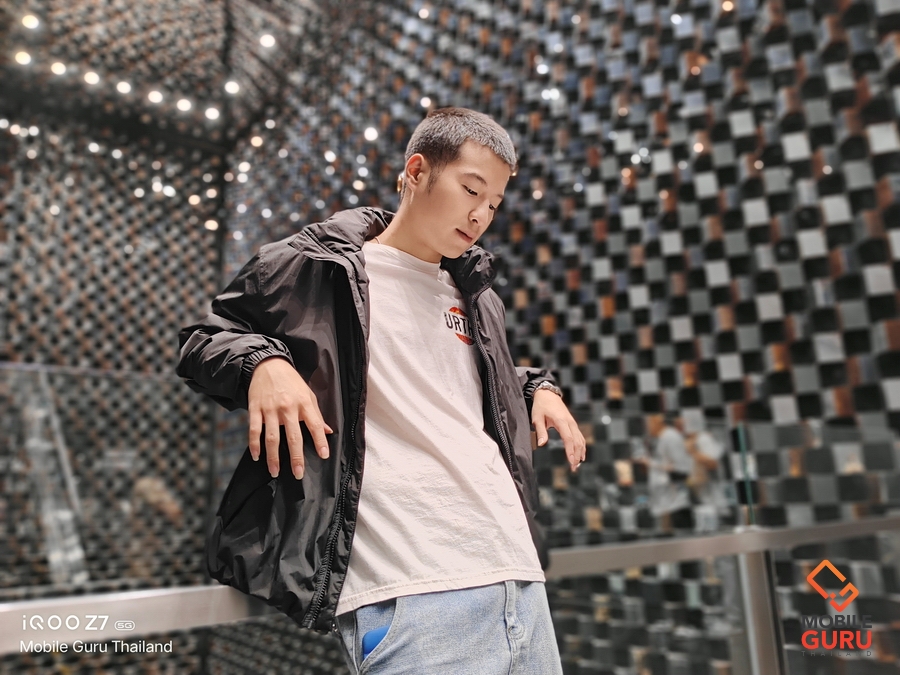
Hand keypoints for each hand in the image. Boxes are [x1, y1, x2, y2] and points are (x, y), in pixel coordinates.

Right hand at [248, 356, 332, 478]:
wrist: (268, 364)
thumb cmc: (292, 382)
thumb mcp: (308, 394)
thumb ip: (317, 414)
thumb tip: (328, 431)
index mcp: (304, 403)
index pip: (315, 425)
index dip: (320, 441)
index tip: (324, 455)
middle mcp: (288, 407)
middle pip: (293, 436)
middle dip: (296, 457)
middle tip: (298, 473)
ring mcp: (270, 409)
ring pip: (272, 437)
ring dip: (273, 457)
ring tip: (274, 472)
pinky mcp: (255, 409)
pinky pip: (254, 430)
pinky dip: (254, 444)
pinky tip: (256, 456)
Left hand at [531, 389, 586, 471]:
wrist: (547, 394)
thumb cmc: (541, 406)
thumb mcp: (537, 418)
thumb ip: (540, 431)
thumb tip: (542, 444)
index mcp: (561, 421)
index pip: (568, 438)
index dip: (571, 451)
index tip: (571, 461)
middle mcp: (570, 422)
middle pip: (577, 441)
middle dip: (577, 455)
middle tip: (574, 468)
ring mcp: (573, 423)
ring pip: (580, 439)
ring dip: (580, 452)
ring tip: (577, 464)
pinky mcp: (573, 423)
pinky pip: (580, 436)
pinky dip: (582, 446)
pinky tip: (581, 455)